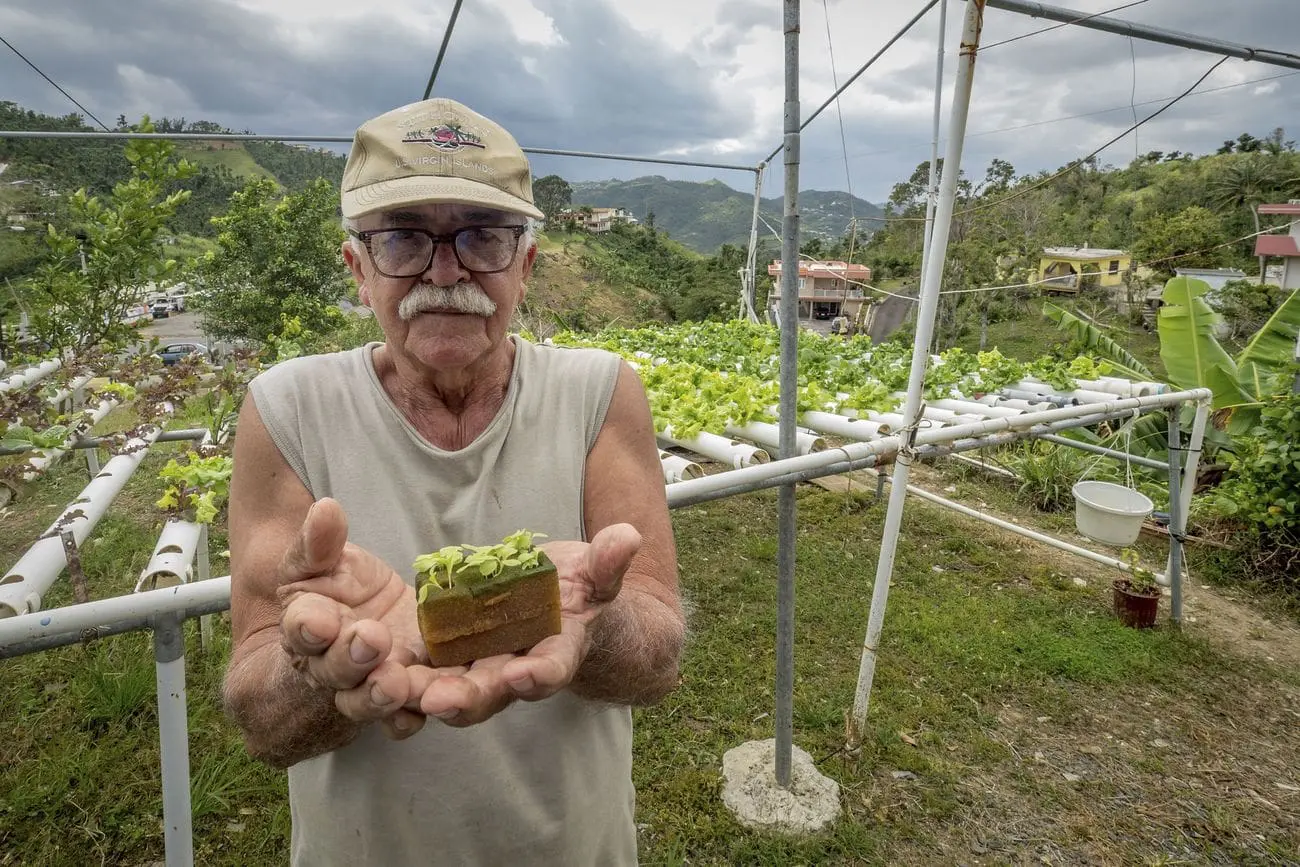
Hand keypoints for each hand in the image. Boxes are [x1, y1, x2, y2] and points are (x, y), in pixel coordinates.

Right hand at [276, 498, 428, 738]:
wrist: (366, 617)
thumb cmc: (338, 588)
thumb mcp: (325, 560)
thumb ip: (321, 542)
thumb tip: (326, 508)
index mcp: (309, 628)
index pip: (303, 629)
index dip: (309, 626)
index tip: (319, 618)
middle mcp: (334, 667)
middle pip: (338, 671)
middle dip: (352, 658)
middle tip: (371, 639)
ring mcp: (372, 684)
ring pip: (373, 699)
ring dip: (385, 694)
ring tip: (398, 682)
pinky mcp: (410, 694)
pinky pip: (408, 716)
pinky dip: (419, 714)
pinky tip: (439, 704)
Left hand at [403, 522, 640, 727]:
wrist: (558, 605)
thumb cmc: (582, 590)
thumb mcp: (597, 574)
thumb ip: (608, 561)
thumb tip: (628, 536)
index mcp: (557, 653)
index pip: (552, 669)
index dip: (541, 674)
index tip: (526, 673)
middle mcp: (515, 670)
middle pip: (491, 691)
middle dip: (467, 697)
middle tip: (440, 700)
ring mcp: (478, 666)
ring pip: (449, 686)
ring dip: (422, 692)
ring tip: (394, 689)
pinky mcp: (446, 654)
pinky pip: (421, 669)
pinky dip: (401, 674)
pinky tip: (372, 672)